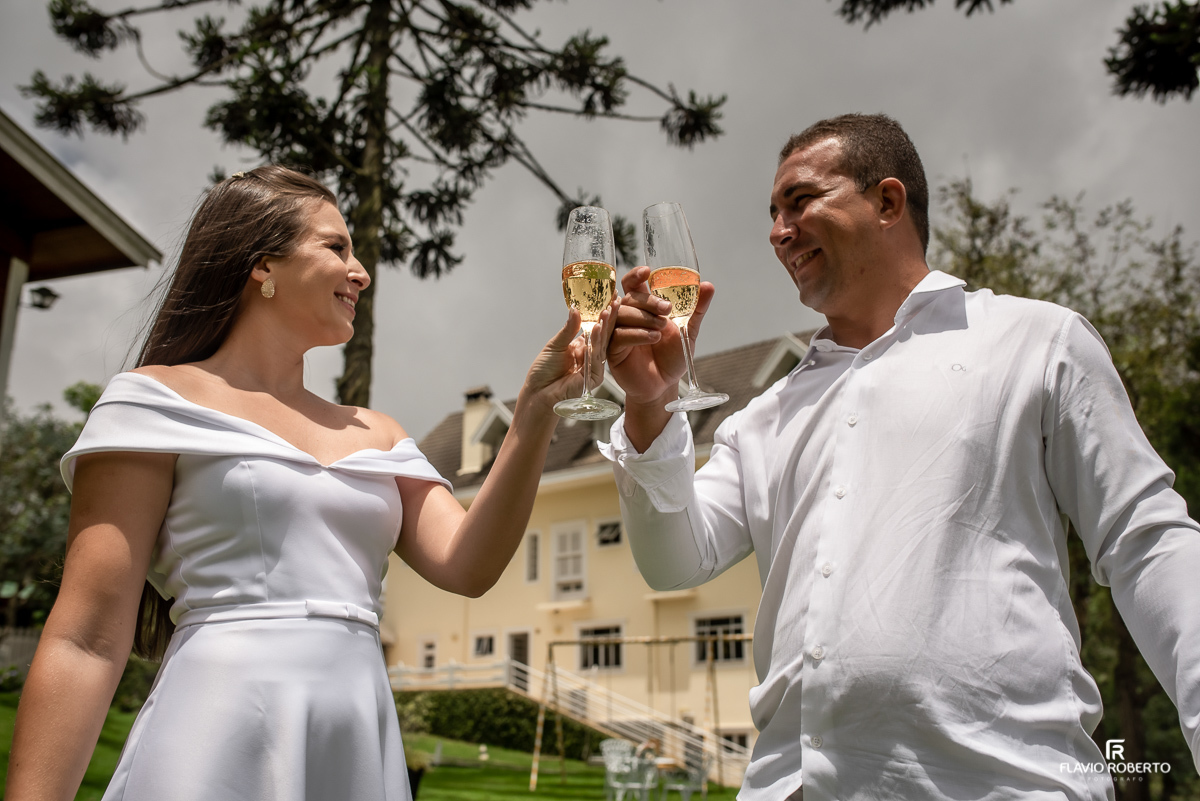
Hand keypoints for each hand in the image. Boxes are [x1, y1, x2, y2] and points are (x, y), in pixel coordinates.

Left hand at [521, 300, 619, 414]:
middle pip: (603, 334)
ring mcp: (594, 367)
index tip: (609, 297)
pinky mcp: (593, 377)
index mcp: (583, 347)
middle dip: (609, 317)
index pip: (596, 328)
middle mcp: (591, 356)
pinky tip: (597, 328)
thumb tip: (576, 309)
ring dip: (604, 327)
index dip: (602, 314)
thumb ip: (568, 329)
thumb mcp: (555, 345)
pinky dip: (596, 342)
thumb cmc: (544, 371)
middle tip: (615, 300)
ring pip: (601, 344)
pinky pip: (596, 357)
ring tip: (607, 310)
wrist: (538, 393)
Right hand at [607, 266, 715, 406]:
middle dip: (648, 301)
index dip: (636, 275)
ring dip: (643, 318)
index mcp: (642, 308)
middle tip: (667, 310)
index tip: (647, 272)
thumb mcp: (688, 330)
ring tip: (662, 328)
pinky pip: (619, 335)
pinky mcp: (613, 350)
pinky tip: (653, 338)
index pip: (632, 284)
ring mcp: (617, 332)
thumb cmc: (673, 356)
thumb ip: (696, 309)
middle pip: (629, 298)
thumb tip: (708, 285)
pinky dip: (637, 334)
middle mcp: (627, 317)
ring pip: (622, 314)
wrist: (665, 384)